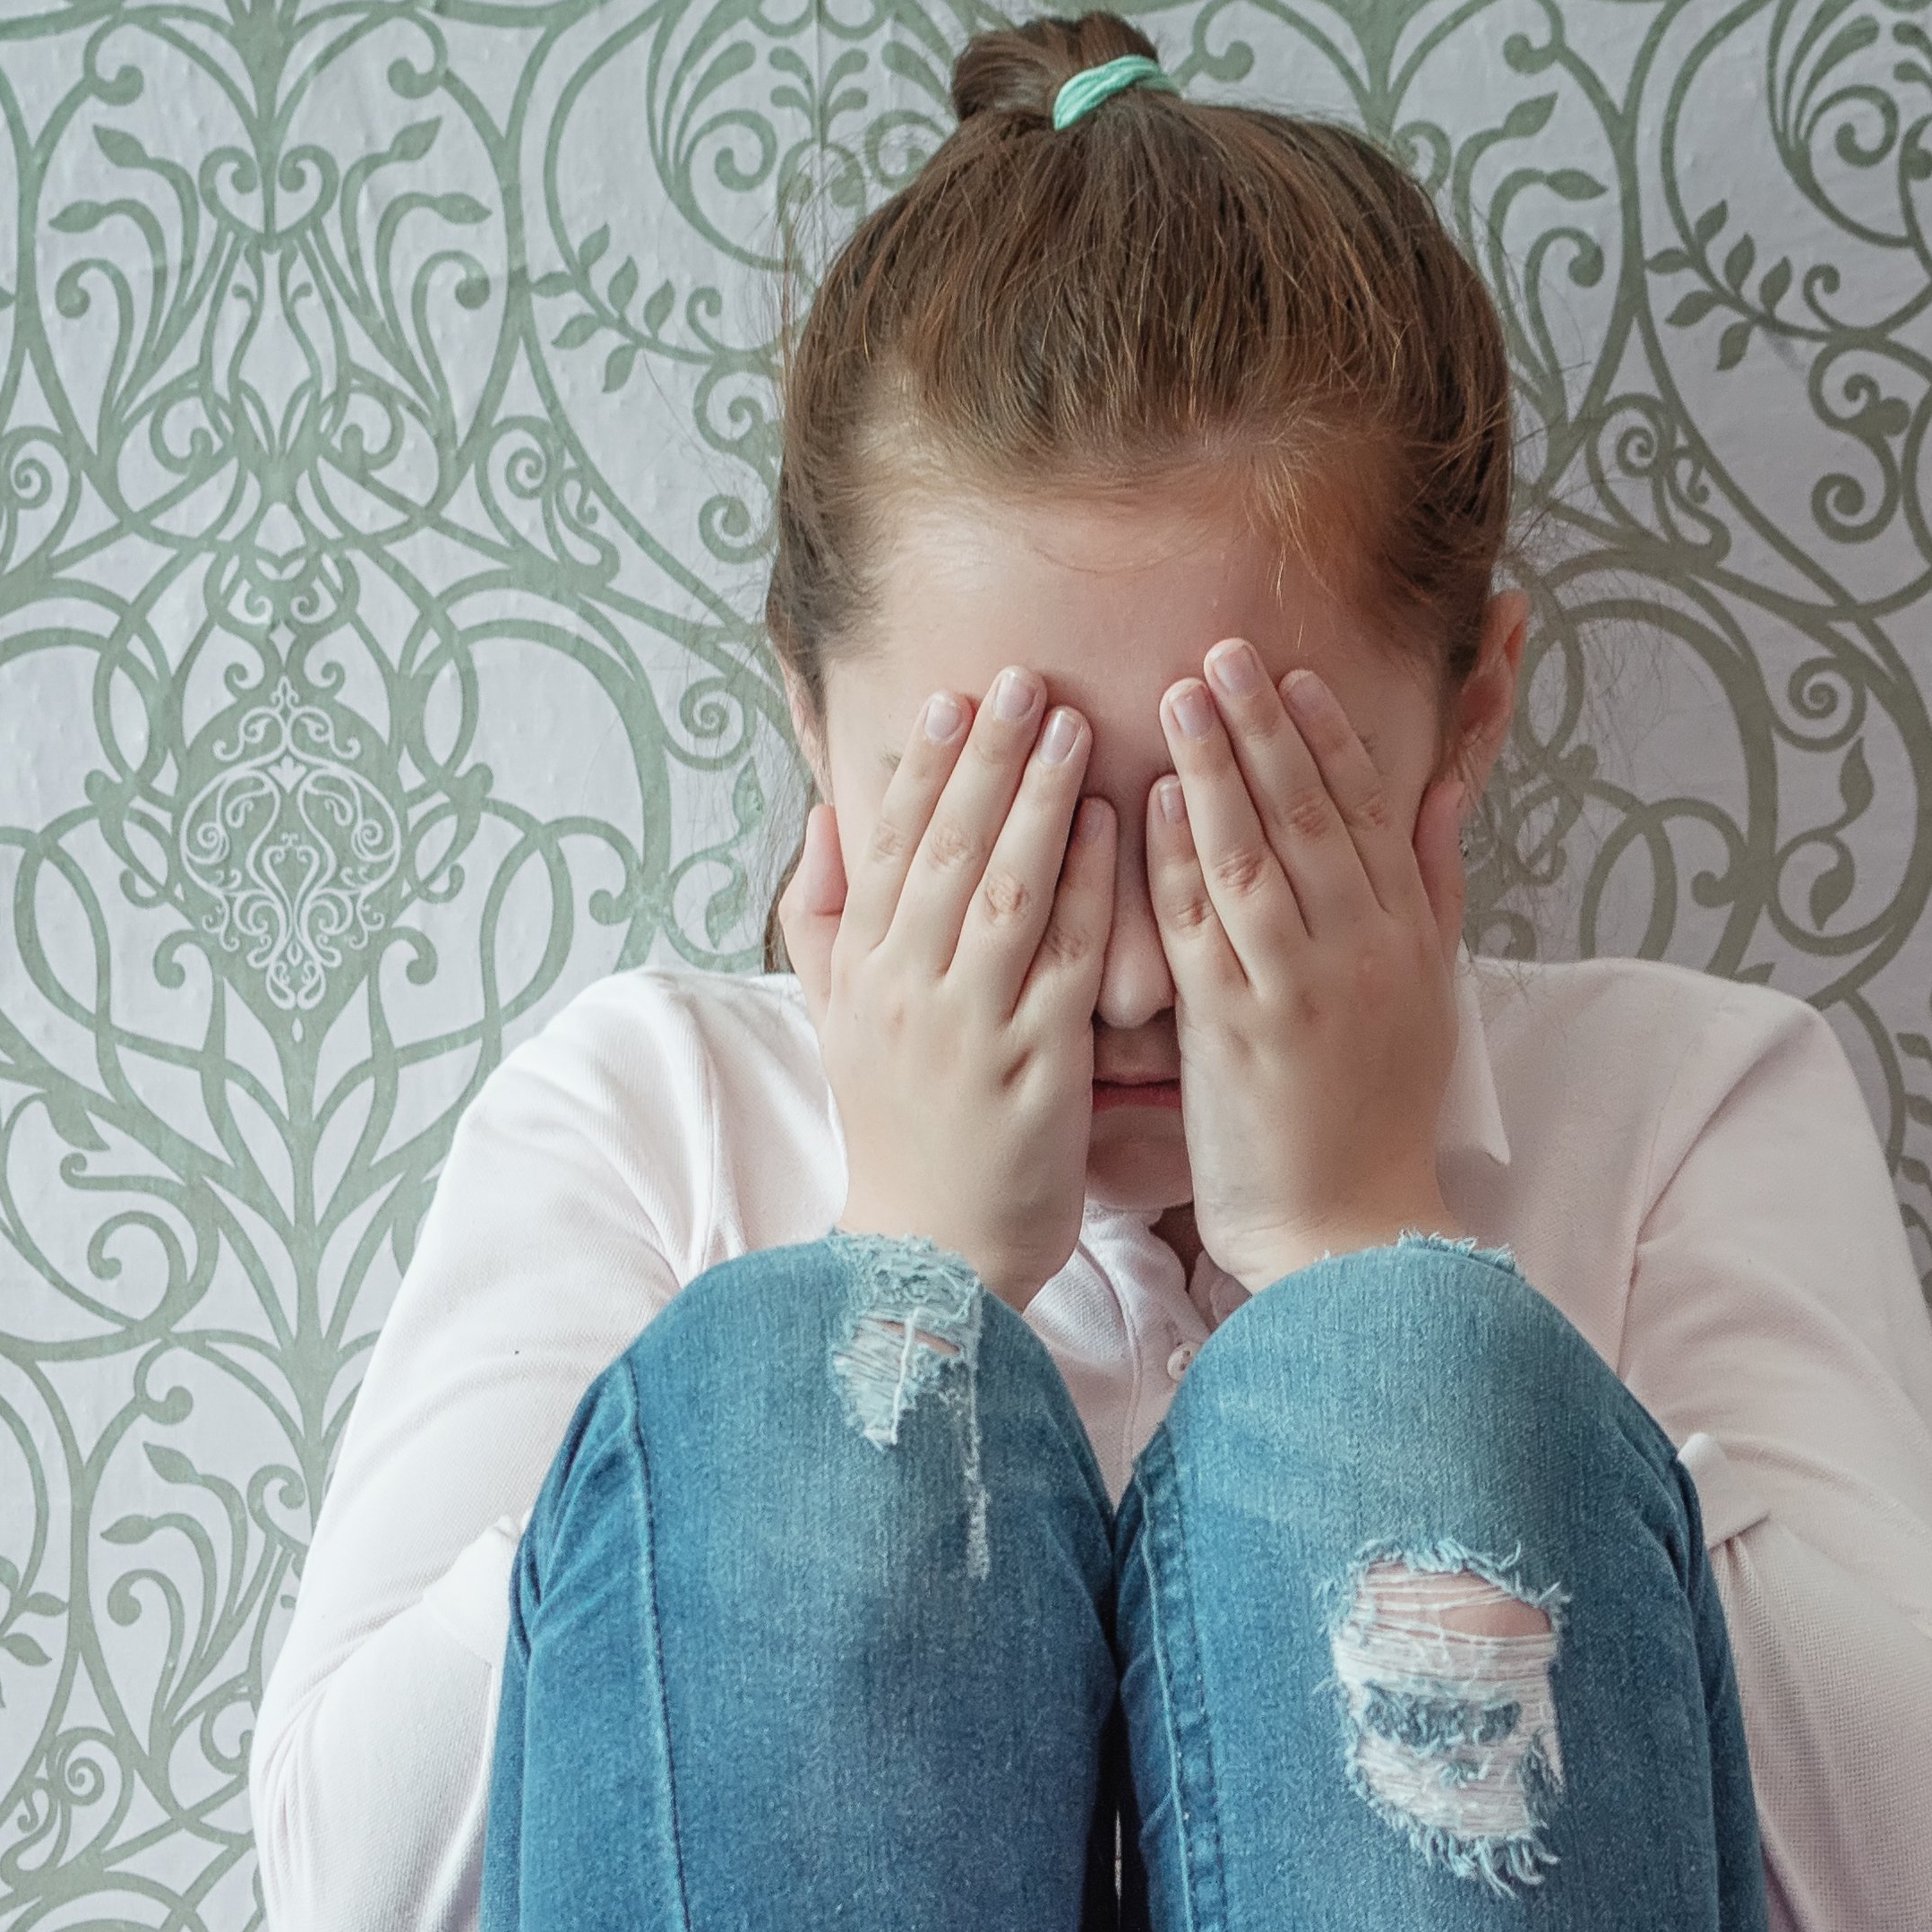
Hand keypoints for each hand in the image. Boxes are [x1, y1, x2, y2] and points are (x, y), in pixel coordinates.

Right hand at [787, 663, 1118, 1309]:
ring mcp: (970, 1024)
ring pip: (1002, 887)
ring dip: (1037, 799)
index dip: (921, 768)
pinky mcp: (1035, 1063)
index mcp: (861, 973)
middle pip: (944, 849)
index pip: (886, 847)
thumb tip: (826, 812)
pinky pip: (1064, 956)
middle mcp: (906, 988)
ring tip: (1071, 723)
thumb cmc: (896, 1133)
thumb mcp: (833, 1022)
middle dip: (984, 758)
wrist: (928, 1253)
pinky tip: (1110, 824)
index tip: (952, 699)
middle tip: (1021, 678)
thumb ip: (822, 915)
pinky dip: (1085, 885)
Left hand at [1142, 636, 1470, 1288]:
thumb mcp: (1430, 996)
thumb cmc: (1378, 1120)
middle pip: (1311, 814)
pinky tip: (1152, 799)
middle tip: (1222, 650)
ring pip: (1253, 854)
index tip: (1292, 673)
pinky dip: (1177, 857)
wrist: (1352, 1233)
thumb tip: (1442, 794)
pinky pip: (1202, 928)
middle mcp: (1358, 952)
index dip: (1328, 735)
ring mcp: (1297, 989)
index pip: (1369, 812)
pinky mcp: (1237, 1033)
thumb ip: (1433, 888)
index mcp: (1404, 938)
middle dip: (1264, 726)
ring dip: (1213, 767)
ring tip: (1179, 694)